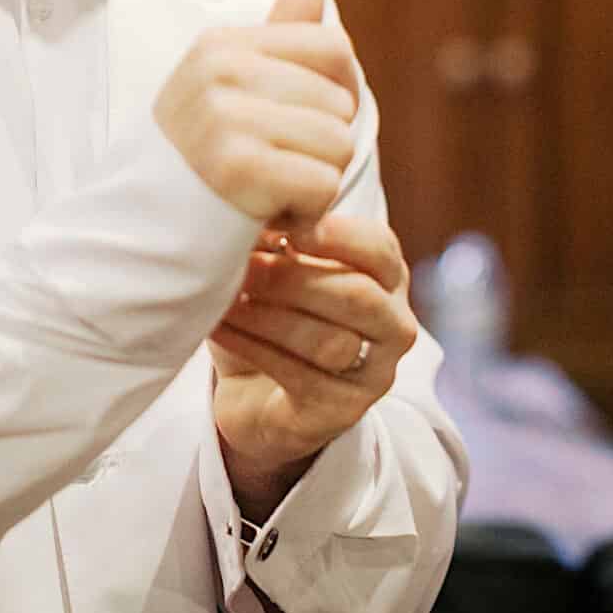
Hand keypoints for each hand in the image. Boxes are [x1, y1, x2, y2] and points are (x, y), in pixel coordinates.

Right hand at [153, 0, 358, 228]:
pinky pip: (324, 185)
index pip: (333, 47)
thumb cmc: (198, 156)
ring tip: (270, 188)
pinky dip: (307, 211)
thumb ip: (279, 31)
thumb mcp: (230, 83)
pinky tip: (268, 214)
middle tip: (273, 167)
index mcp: (223, 44)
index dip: (338, 93)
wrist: (142, 229)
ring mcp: (225, 117)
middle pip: (341, 102)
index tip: (300, 124)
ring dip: (317, 181)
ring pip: (340, 145)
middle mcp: (221, 71)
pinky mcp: (235, 168)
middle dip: (323, 147)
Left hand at [210, 213, 418, 494]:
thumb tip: (254, 200)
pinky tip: (219, 327)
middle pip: (357, 297)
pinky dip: (253, 347)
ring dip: (269, 316)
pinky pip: (300, 377)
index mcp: (386, 276)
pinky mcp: (341, 412)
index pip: (379, 248)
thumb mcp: (279, 264)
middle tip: (244, 264)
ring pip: (329, 342)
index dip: (336, 235)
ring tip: (226, 296)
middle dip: (294, 278)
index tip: (286, 227)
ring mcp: (374, 374)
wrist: (256, 394)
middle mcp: (394, 324)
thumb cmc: (268, 311)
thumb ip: (279, 234)